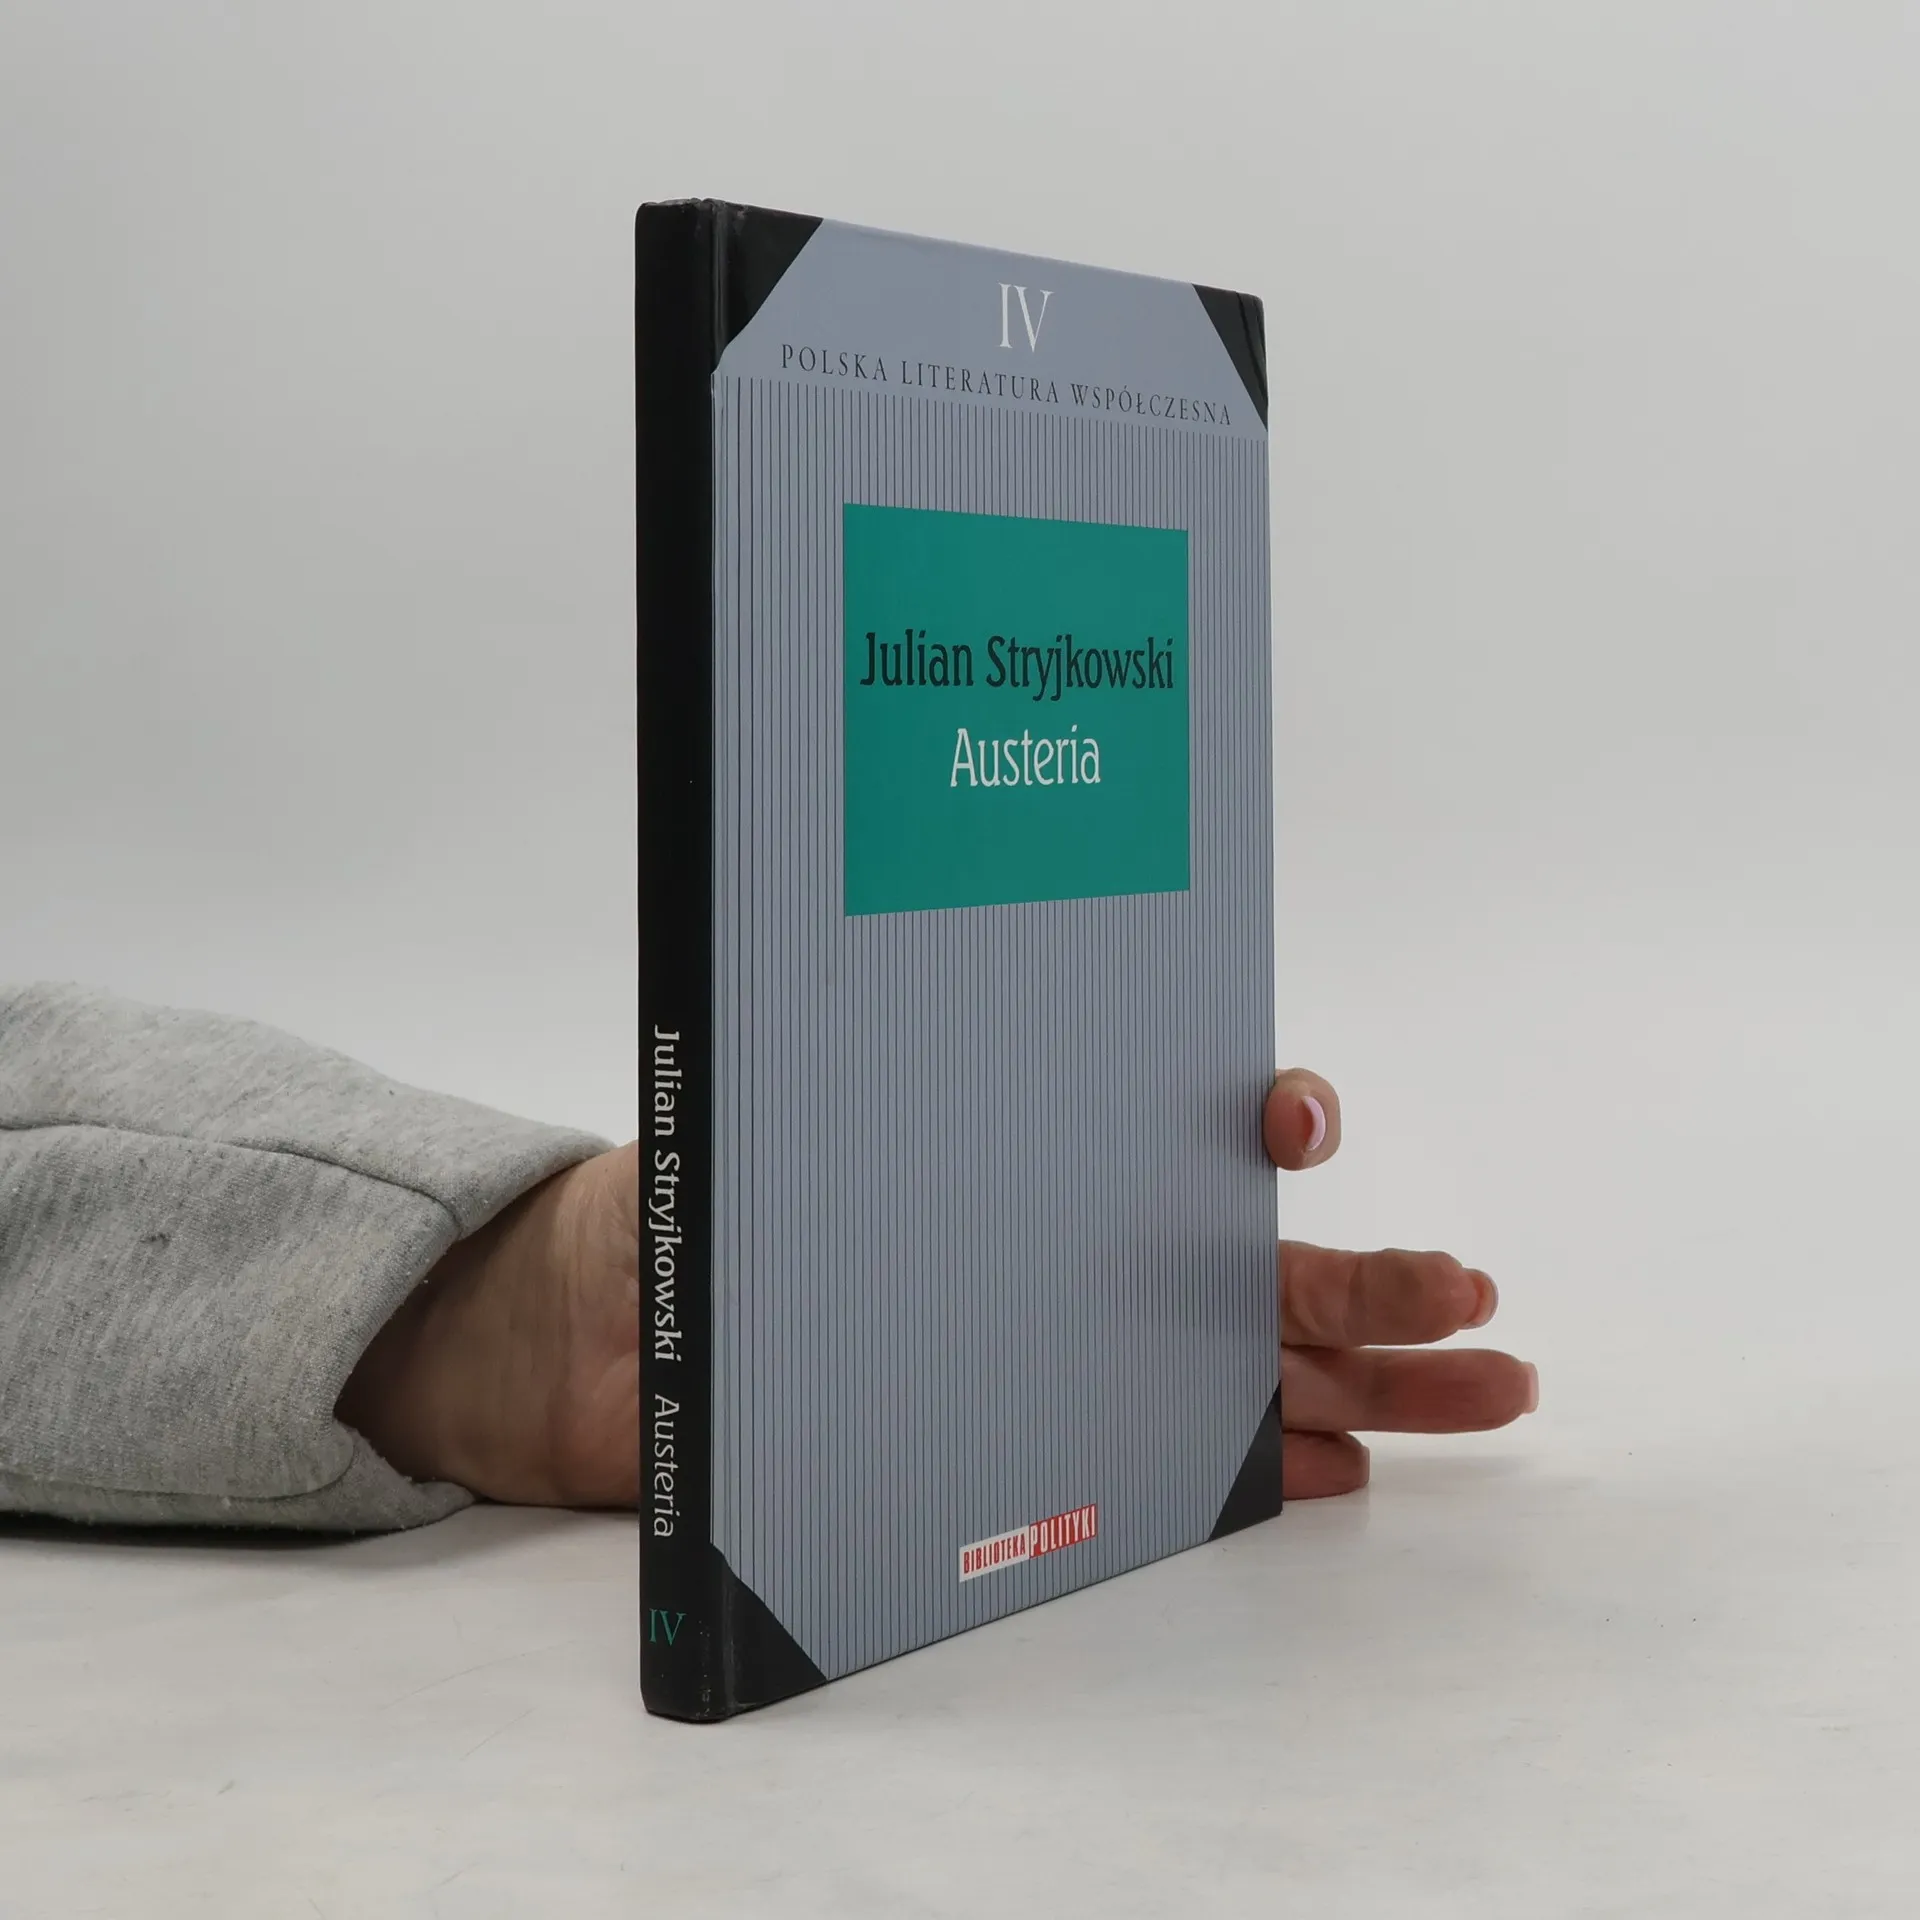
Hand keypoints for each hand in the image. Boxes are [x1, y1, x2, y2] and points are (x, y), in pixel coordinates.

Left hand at [338, 1077, 1535, 1507]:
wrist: (602, 1344)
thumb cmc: (677, 1215)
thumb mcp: (743, 1133)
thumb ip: (792, 1094)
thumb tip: (819, 1001)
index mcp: (1035, 1161)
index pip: (1175, 1130)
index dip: (1256, 1117)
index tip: (1290, 1119)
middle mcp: (1073, 1255)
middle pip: (1261, 1266)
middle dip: (1381, 1277)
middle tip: (1475, 1299)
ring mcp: (1074, 1353)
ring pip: (1262, 1364)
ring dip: (1382, 1378)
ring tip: (1495, 1389)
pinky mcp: (1043, 1452)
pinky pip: (1191, 1462)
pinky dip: (1277, 1467)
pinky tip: (1348, 1471)